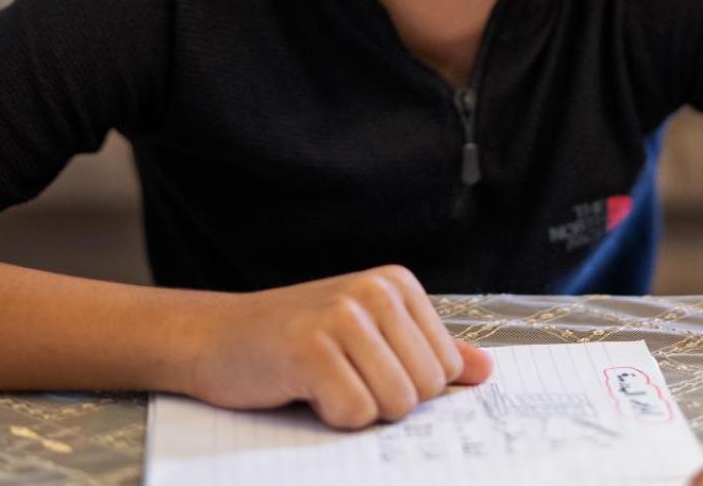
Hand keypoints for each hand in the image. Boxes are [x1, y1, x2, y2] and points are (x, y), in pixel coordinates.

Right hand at [185, 265, 492, 426]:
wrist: (216, 336)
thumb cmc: (296, 339)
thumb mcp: (368, 334)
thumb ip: (428, 350)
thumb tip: (486, 371)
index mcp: (397, 284)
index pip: (446, 367)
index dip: (408, 385)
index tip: (365, 367)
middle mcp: (375, 291)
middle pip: (425, 389)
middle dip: (385, 401)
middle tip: (342, 377)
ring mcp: (343, 317)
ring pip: (395, 405)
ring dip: (358, 410)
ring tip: (324, 381)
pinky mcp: (312, 349)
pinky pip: (354, 414)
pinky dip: (330, 417)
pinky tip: (303, 389)